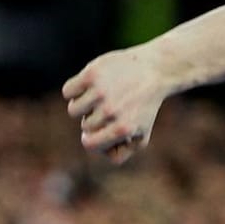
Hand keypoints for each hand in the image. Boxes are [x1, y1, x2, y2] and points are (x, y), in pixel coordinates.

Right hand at [62, 48, 167, 163]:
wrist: (155, 69)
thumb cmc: (144, 106)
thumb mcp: (140, 136)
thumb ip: (119, 153)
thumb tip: (98, 151)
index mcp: (122, 128)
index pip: (89, 143)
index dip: (92, 139)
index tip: (100, 131)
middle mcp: (110, 111)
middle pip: (84, 125)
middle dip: (94, 119)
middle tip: (111, 106)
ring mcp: (100, 91)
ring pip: (73, 109)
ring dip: (83, 105)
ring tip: (100, 96)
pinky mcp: (92, 74)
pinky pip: (68, 91)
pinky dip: (75, 90)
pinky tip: (90, 86)